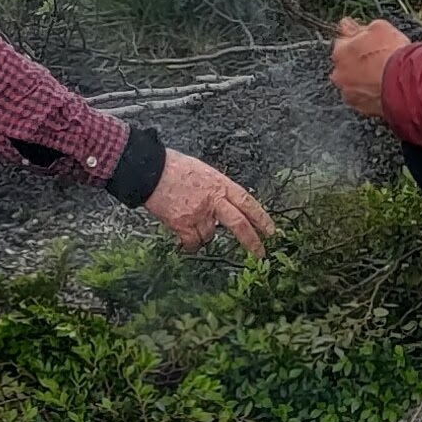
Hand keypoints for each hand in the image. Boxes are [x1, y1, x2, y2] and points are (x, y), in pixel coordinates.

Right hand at [145, 148, 276, 255]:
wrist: (150, 170)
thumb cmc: (174, 167)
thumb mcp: (204, 171)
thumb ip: (216, 189)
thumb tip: (223, 203)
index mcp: (220, 184)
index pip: (247, 202)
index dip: (261, 217)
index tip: (271, 231)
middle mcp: (213, 200)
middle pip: (239, 223)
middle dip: (251, 241)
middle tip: (261, 253)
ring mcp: (198, 214)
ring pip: (210, 236)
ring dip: (203, 234)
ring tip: (190, 220)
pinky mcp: (182, 225)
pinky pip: (193, 243)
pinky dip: (190, 244)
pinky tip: (184, 238)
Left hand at [327, 18, 407, 123]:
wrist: (407, 84)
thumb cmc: (392, 55)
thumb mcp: (380, 27)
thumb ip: (360, 27)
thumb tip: (348, 24)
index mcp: (340, 52)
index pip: (342, 41)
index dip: (356, 39)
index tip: (366, 40)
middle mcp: (339, 75)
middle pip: (346, 64)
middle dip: (357, 61)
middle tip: (377, 58)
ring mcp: (350, 94)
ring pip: (354, 82)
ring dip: (364, 78)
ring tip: (383, 75)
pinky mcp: (362, 109)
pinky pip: (364, 97)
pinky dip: (371, 93)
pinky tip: (384, 87)